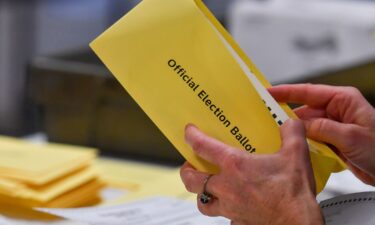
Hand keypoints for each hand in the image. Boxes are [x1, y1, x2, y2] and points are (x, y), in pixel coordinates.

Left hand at [180, 120, 323, 224]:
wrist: (298, 224)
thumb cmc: (293, 193)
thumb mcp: (296, 154)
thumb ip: (292, 133)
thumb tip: (289, 123)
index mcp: (235, 166)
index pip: (203, 147)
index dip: (192, 136)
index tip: (189, 132)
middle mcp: (226, 187)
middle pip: (192, 180)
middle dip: (187, 171)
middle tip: (191, 164)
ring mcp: (229, 207)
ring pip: (202, 203)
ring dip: (201, 194)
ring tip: (207, 188)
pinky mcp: (237, 221)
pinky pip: (224, 217)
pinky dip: (225, 210)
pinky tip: (234, 206)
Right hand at [269, 84, 374, 184]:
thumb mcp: (351, 136)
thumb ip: (321, 128)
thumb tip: (298, 124)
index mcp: (343, 100)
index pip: (308, 92)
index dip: (286, 91)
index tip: (267, 92)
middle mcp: (337, 110)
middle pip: (304, 109)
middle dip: (287, 116)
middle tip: (266, 120)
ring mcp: (334, 126)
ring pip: (306, 126)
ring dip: (295, 132)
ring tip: (277, 136)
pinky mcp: (332, 140)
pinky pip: (312, 139)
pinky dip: (303, 143)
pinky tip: (293, 148)